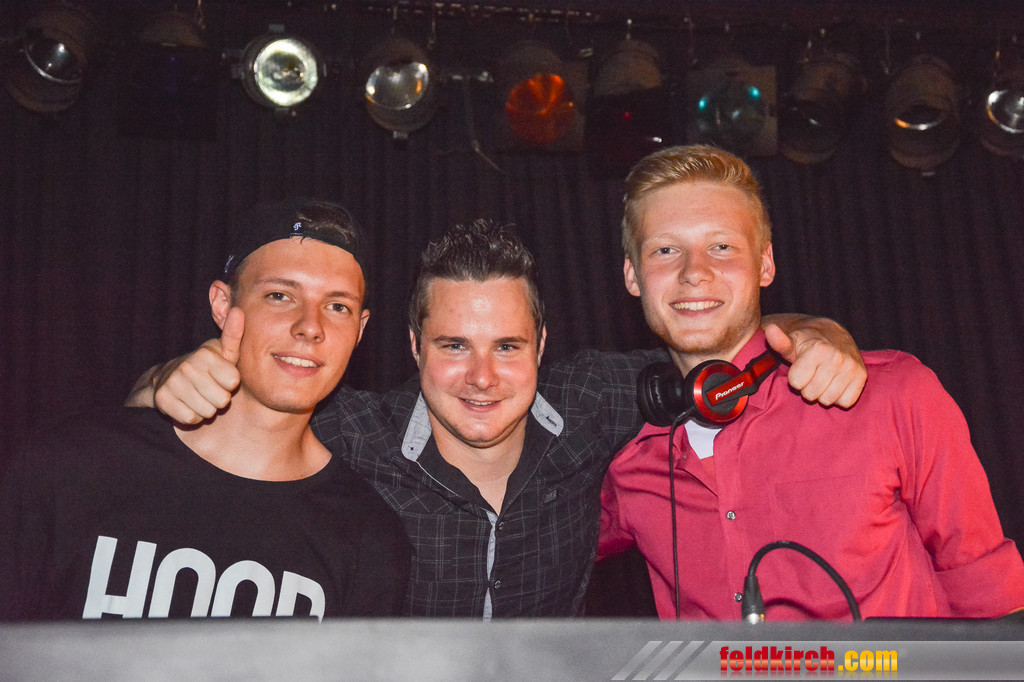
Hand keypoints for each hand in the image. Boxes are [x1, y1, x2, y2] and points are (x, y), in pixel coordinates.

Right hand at [142, 309, 243, 423]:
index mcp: (205, 354)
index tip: (223, 377)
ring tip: (200, 396)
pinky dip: (193, 416)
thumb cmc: (207, 366)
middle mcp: (187, 366)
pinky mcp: (162, 400)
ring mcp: (173, 383)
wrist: (169, 378)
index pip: (233, 382)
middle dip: (220, 398)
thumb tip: (239, 310)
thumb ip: (234, 335)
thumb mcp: (224, 352)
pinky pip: (191, 419)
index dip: (231, 383)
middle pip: (222, 400)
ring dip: (207, 408)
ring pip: (207, 412)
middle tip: (210, 388)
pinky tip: (188, 404)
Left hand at [763, 317, 865, 407]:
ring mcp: (851, 367)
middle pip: (810, 394)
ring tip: (822, 379)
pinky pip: (845, 402)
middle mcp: (837, 357)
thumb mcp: (789, 342)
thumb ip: (779, 341)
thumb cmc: (805, 344)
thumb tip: (770, 330)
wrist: (833, 336)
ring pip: (828, 400)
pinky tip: (835, 384)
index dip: (795, 379)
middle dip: (807, 388)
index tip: (799, 369)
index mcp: (818, 349)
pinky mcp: (862, 376)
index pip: (796, 383)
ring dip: (822, 393)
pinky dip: (838, 397)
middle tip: (811, 375)